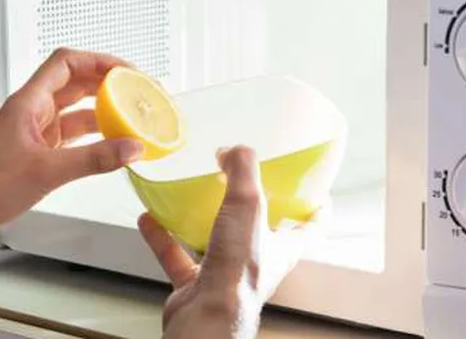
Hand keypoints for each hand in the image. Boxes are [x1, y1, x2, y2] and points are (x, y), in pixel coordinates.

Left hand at [0, 48, 144, 241]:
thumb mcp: (48, 171)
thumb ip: (95, 159)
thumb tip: (130, 148)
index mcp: (27, 103)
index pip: (66, 63)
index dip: (98, 60)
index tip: (124, 70)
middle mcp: (31, 111)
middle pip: (74, 82)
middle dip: (106, 83)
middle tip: (134, 90)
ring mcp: (34, 131)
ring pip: (75, 109)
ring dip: (102, 110)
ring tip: (128, 116)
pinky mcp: (38, 151)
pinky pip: (72, 134)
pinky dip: (93, 135)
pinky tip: (110, 143)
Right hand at [138, 146, 310, 338]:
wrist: (205, 315)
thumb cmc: (236, 273)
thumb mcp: (248, 205)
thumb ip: (243, 171)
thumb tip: (235, 150)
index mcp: (282, 247)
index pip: (311, 227)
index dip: (315, 208)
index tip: (313, 190)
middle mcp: (257, 261)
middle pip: (262, 231)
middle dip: (252, 208)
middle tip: (240, 183)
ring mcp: (226, 273)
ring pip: (216, 241)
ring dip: (202, 219)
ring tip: (190, 196)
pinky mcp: (196, 283)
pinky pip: (177, 254)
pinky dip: (163, 236)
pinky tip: (151, 219)